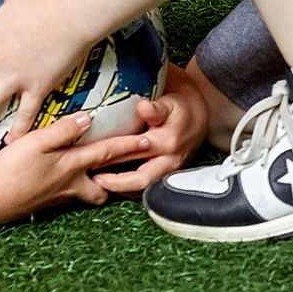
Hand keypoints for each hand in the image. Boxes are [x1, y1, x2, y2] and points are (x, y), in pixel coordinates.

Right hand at [0, 111, 154, 224]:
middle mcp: (70, 185)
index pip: (107, 154)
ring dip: (95, 186)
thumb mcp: (36, 143)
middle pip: (103, 188)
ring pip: (85, 194)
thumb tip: (87, 118)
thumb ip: (62, 131)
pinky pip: (67, 196)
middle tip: (129, 171)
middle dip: (117, 182)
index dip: (129, 145)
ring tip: (98, 174)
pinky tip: (61, 178)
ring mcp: (56, 197)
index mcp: (72, 167)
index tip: (150, 140)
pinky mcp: (43, 203)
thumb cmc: (11, 170)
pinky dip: (72, 188)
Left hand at [93, 79, 208, 195]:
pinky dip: (128, 188)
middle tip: (92, 179)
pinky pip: (146, 188)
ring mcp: (169, 172)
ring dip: (120, 189)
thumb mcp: (170, 102)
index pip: (137, 152)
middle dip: (114, 183)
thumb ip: (156, 108)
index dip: (114, 157)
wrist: (200, 117)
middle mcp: (170, 160)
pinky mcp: (167, 176)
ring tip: (97, 184)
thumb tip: (142, 107)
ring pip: (143, 188)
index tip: (95, 157)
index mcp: (168, 141)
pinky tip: (112, 184)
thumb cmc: (180, 107)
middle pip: (140, 180)